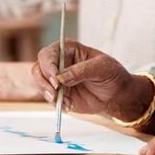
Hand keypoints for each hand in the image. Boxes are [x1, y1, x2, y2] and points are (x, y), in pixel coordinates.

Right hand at [32, 39, 153, 118]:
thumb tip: (61, 78)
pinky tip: (69, 106)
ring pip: (40, 83)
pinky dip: (56, 104)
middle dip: (44, 82)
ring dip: (49, 95)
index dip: (48, 66)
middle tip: (55, 94)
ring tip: (65, 103)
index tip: (56, 80)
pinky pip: (49, 98)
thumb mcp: (102, 68)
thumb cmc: (111, 74)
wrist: (116, 93)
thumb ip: (82, 71)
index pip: (48, 54)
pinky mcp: (58, 92)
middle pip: (39, 68)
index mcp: (67, 49)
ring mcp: (56, 78)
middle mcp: (58, 62)